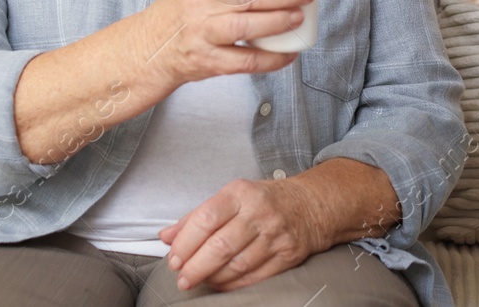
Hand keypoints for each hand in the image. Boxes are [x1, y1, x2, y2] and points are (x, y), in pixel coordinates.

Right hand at [140, 0, 314, 90]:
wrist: (152, 46)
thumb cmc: (187, 9)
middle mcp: (200, 4)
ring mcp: (203, 34)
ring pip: (243, 27)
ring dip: (276, 22)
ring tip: (298, 17)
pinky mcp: (208, 62)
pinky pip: (244, 62)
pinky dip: (270, 59)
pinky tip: (289, 54)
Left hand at [160, 177, 322, 291]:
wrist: (311, 205)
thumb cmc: (265, 200)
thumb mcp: (231, 197)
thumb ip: (197, 216)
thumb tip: (167, 236)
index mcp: (241, 193)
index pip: (206, 219)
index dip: (185, 242)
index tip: (174, 258)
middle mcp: (259, 212)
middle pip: (220, 246)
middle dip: (195, 267)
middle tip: (182, 278)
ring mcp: (275, 234)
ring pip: (236, 265)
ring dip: (212, 278)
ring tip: (199, 280)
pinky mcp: (287, 255)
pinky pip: (254, 277)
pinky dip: (233, 284)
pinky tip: (220, 283)